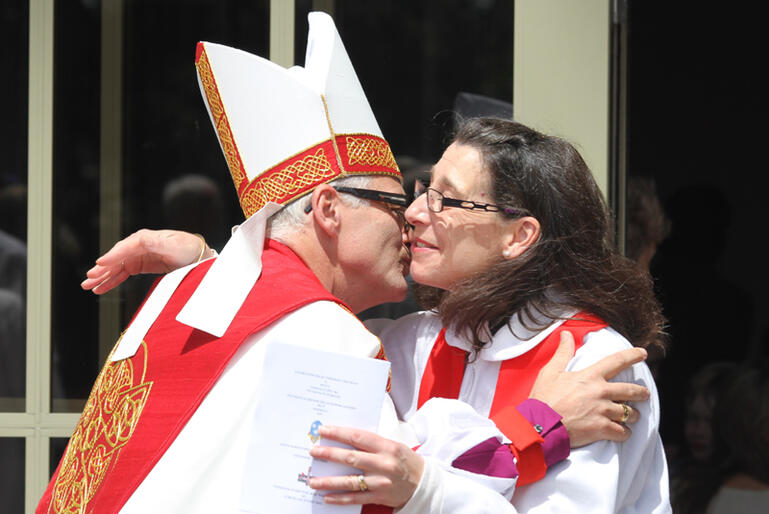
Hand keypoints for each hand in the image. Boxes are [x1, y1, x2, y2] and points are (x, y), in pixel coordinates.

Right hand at [80, 229, 209, 293]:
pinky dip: (112, 280)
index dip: (112, 256)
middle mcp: (140, 245)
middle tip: (89, 279)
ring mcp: (140, 256)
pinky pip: (123, 273)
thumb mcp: (172, 243)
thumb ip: (153, 242)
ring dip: (103, 277)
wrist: (200, 257)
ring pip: (117, 267)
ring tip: (89, 287)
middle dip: (102, 269)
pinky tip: (101, 287)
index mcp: (146, 237)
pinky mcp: (142, 265)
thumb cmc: (188, 248)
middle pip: (117, 257)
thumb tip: (136, 241)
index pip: (125, 248)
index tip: (99, 266)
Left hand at [307, 425, 423, 507]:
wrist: (423, 483)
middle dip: (329, 454)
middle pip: (350, 458)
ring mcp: (381, 482)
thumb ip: (371, 443)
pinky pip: (355, 499)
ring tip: (312, 480)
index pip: (358, 437)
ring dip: (329, 481)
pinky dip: (340, 498)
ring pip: (350, 481)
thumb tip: (344, 438)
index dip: (339, 433)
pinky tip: (326, 497)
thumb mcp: (392, 445)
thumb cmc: (404, 460)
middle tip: (313, 451)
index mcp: (387, 447)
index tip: (323, 430)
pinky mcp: (379, 497)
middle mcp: (383, 464)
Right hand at [529, 331, 649, 446]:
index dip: (632, 356)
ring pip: (629, 413)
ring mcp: (603, 411)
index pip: (617, 361)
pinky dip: (624, 433)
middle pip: (630, 390)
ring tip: (632, 417)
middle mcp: (601, 392)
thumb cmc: (544, 398)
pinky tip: (623, 432)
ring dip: (632, 415)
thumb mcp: (551, 371)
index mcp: (591, 376)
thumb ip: (563, 352)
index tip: (643, 354)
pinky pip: (622, 432)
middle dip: (641, 392)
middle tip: (645, 394)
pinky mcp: (602, 429)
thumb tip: (566, 334)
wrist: (540, 425)